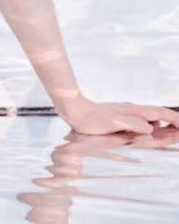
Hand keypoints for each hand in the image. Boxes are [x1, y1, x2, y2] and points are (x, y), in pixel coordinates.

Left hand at [56, 95, 178, 135]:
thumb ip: (134, 124)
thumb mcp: (116, 122)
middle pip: (159, 117)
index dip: (175, 119)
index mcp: (135, 111)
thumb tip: (151, 127)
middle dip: (173, 125)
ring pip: (151, 121)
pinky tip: (153, 132)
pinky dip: (152, 129)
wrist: (76, 112)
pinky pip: (142, 125)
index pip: (161, 113)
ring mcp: (128, 116)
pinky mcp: (121, 121)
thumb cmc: (93, 118)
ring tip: (174, 134)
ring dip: (164, 128)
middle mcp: (134, 112)